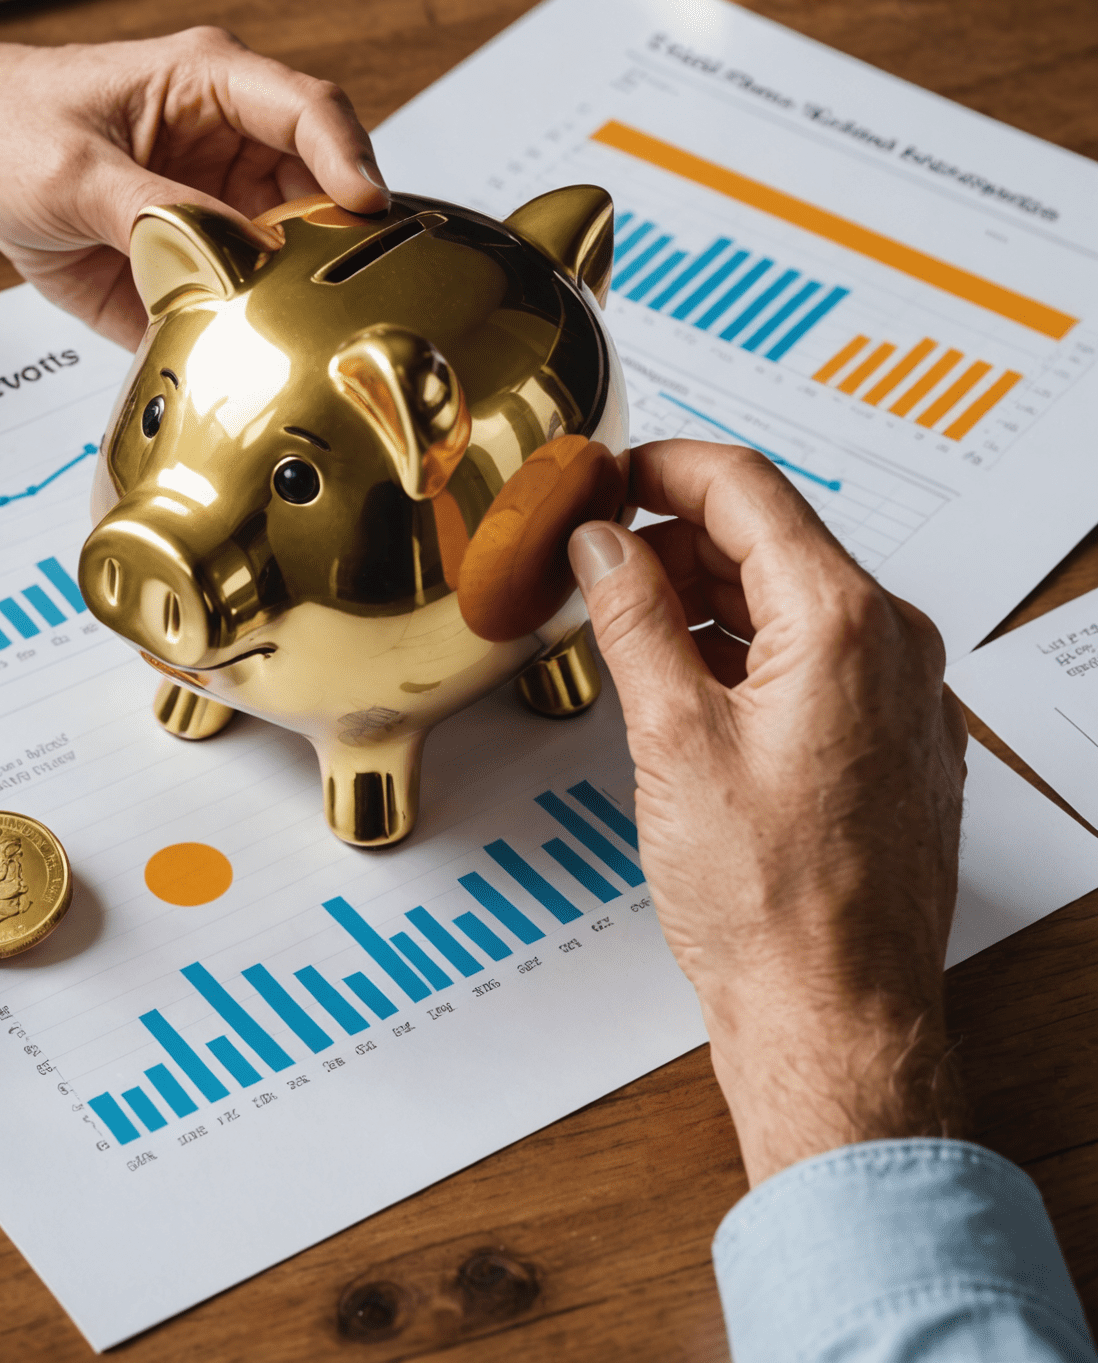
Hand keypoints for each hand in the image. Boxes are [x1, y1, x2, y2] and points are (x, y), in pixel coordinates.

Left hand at [0, 26, 388, 343]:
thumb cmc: (10, 123)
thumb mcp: (73, 169)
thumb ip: (150, 213)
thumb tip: (223, 258)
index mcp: (212, 86)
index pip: (309, 112)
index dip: (349, 159)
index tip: (366, 208)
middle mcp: (230, 146)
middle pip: (320, 192)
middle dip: (335, 242)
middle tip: (339, 290)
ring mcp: (220, 206)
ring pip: (291, 254)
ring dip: (294, 292)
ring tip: (290, 327)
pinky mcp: (199, 259)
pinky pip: (242, 298)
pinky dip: (248, 327)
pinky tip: (244, 350)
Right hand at [569, 441, 968, 1183]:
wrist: (833, 1017)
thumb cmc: (771, 904)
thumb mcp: (672, 737)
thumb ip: (632, 618)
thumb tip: (602, 545)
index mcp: (845, 624)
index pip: (745, 487)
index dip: (658, 468)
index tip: (600, 477)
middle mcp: (891, 646)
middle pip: (768, 539)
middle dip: (669, 535)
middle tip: (588, 555)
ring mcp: (896, 695)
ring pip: (786, 599)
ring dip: (700, 592)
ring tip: (619, 620)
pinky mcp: (885, 740)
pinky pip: (809, 656)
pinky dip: (737, 646)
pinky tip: (677, 677)